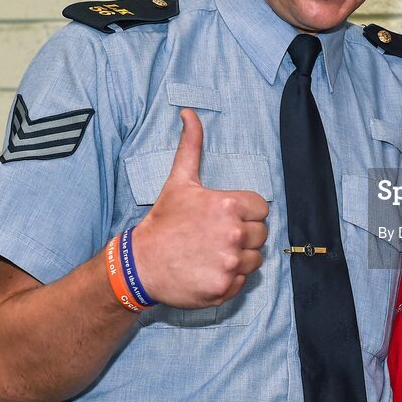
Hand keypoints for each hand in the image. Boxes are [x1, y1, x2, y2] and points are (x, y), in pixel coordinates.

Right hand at [132, 109, 268, 308]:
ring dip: (240, 257)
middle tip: (217, 237)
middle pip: (262, 234)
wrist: (140, 264)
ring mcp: (230, 263)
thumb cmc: (163, 222)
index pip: (262, 209)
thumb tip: (190, 113)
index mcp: (228, 206)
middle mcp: (234, 234)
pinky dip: (231, 279)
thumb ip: (192, 146)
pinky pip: (244, 281)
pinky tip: (210, 270)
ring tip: (213, 253)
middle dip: (244, 235)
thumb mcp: (179, 181)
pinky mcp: (226, 288)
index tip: (225, 218)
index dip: (246, 213)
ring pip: (256, 259)